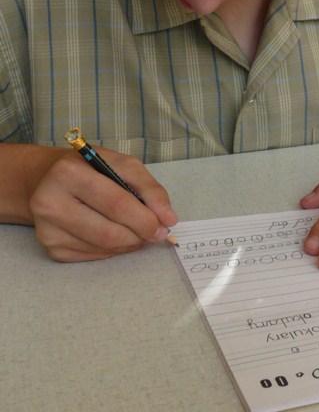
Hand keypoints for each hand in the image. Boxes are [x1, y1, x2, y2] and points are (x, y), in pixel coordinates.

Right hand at [29, 148, 177, 261]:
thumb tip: (168, 219)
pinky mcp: (50, 248)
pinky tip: (115, 234)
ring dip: (128, 244)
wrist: (47, 179)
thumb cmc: (90, 168)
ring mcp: (47, 229)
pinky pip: (92, 256)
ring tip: (137, 232)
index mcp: (70, 173)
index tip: (164, 226)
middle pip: (108, 232)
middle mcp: (50, 202)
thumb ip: (149, 188)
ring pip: (102, 248)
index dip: (144, 219)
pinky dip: (112, 249)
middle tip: (154, 233)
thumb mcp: (122, 164)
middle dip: (139, 235)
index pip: (115, 204)